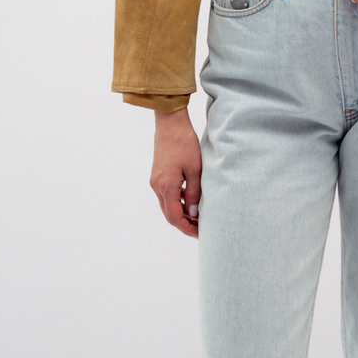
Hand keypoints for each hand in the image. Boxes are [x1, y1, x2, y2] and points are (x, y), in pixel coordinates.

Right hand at [150, 108, 201, 237]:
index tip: (200, 233)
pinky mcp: (158, 175)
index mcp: (166, 186)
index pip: (175, 217)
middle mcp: (157, 186)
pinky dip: (178, 201)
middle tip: (201, 228)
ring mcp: (155, 181)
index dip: (187, 228)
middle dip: (185, 223)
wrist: (170, 124)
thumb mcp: (195, 169)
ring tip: (199, 216)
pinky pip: (167, 195)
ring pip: (168, 205)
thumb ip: (194, 192)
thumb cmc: (184, 143)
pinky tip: (191, 200)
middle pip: (169, 214)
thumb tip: (194, 212)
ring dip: (182, 213)